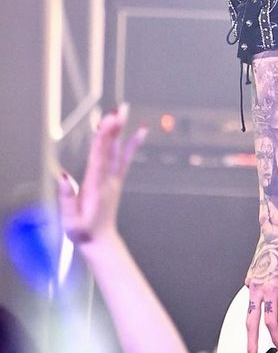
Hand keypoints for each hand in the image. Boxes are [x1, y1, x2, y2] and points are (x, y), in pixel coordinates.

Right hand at [58, 104, 147, 243]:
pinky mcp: (116, 180)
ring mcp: (114, 180)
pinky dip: (132, 144)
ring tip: (124, 111)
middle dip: (112, 130)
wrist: (100, 242)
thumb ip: (66, 199)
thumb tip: (61, 175)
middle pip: (110, 150)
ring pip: (117, 151)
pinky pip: (125, 159)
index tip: (106, 123)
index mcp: (95, 188)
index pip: (99, 158)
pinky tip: (141, 131)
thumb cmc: (82, 232)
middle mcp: (108, 181)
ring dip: (120, 131)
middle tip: (117, 111)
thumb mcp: (70, 221)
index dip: (103, 139)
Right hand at [245, 199, 277, 352]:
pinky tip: (262, 309)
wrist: (276, 229)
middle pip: (251, 321)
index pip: (270, 321)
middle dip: (251, 342)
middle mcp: (256, 287)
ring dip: (252, 326)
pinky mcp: (250, 277)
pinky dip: (256, 306)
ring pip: (249, 310)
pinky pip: (253, 296)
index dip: (275, 337)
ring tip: (254, 342)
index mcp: (269, 288)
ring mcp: (251, 282)